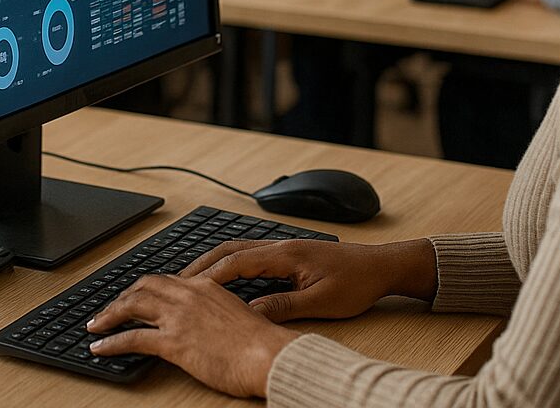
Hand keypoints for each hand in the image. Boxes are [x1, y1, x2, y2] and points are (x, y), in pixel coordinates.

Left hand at [86, 275, 294, 396]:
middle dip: (121, 297)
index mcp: (204, 286)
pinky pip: (132, 338)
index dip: (144, 289)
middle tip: (108, 309)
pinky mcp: (173, 341)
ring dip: (109, 315)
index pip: (165, 281)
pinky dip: (111, 341)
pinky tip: (101, 347)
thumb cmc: (261, 343)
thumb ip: (215, 310)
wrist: (270, 355)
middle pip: (143, 287)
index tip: (134, 297)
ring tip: (96, 325)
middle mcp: (188, 295)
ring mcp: (179, 317)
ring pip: (131, 306)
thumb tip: (204, 321)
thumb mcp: (237, 314)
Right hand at [179, 238, 435, 321]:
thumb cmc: (357, 283)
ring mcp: (284, 247)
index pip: (237, 261)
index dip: (211, 275)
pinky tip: (224, 277)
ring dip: (214, 262)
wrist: (381, 266)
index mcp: (286, 255)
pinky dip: (230, 263)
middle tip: (178, 280)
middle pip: (230, 249)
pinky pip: (251, 254)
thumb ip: (284, 305)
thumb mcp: (322, 301)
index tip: (188, 287)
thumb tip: (251, 313)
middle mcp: (280, 246)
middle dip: (202, 264)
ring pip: (239, 249)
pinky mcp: (289, 254)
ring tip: (192, 278)